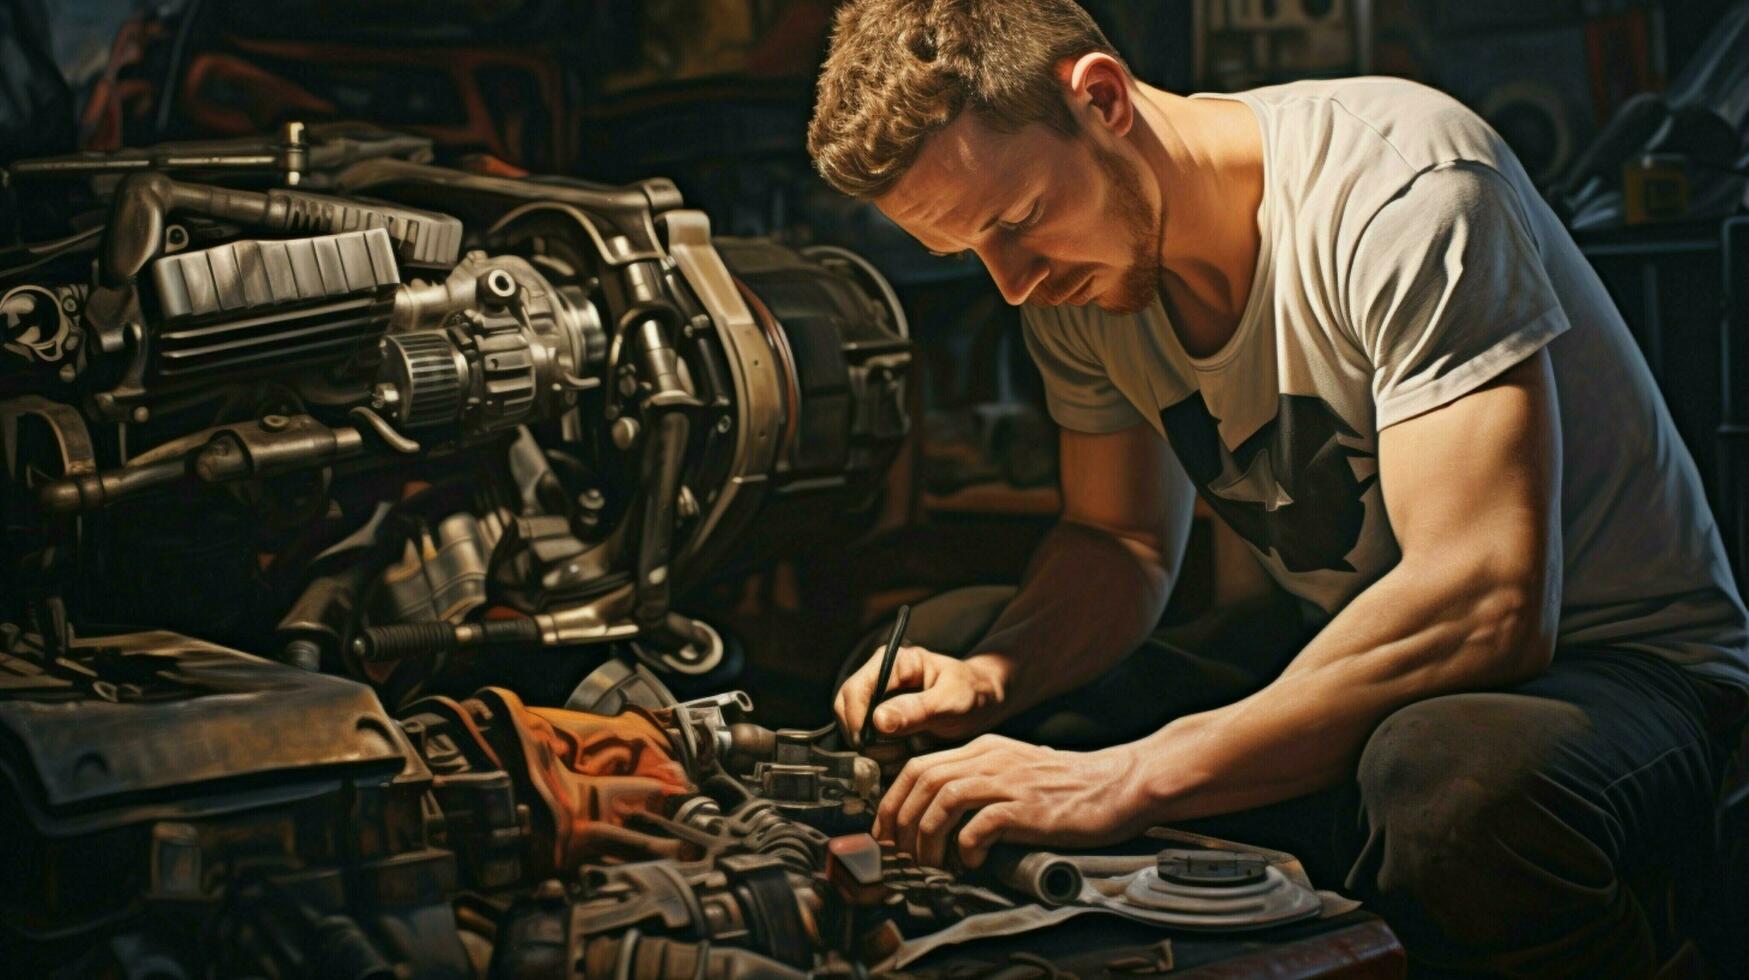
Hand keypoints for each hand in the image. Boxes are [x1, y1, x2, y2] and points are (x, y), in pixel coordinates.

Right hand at [835, 646, 1008, 743]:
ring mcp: (880, 699)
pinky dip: (879, 752)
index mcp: (894, 663)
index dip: (855, 719)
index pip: (854, 690)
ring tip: (900, 755)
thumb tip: (878, 721)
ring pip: (855, 726)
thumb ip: (917, 709)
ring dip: (871, 747)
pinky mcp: (884, 718)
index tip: (868, 744)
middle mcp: (880, 678)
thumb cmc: (972, 693)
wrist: (986, 702)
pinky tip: (899, 757)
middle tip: (887, 755)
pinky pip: (867, 738)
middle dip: (862, 736)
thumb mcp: (951, 701)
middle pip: (846, 709)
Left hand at [874, 734, 1153, 868]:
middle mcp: (989, 758)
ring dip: (927, 837)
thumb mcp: (1014, 768)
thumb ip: (981, 779)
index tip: (887, 831)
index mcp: (983, 748)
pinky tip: (969, 863)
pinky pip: (978, 825)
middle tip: (899, 853)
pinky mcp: (1025, 806)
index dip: (893, 800)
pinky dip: (964, 848)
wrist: (1116, 784)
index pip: (918, 766)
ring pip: (942, 801)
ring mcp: (1007, 780)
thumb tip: (941, 813)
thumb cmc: (1067, 786)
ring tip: (931, 862)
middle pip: (922, 780)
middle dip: (900, 820)